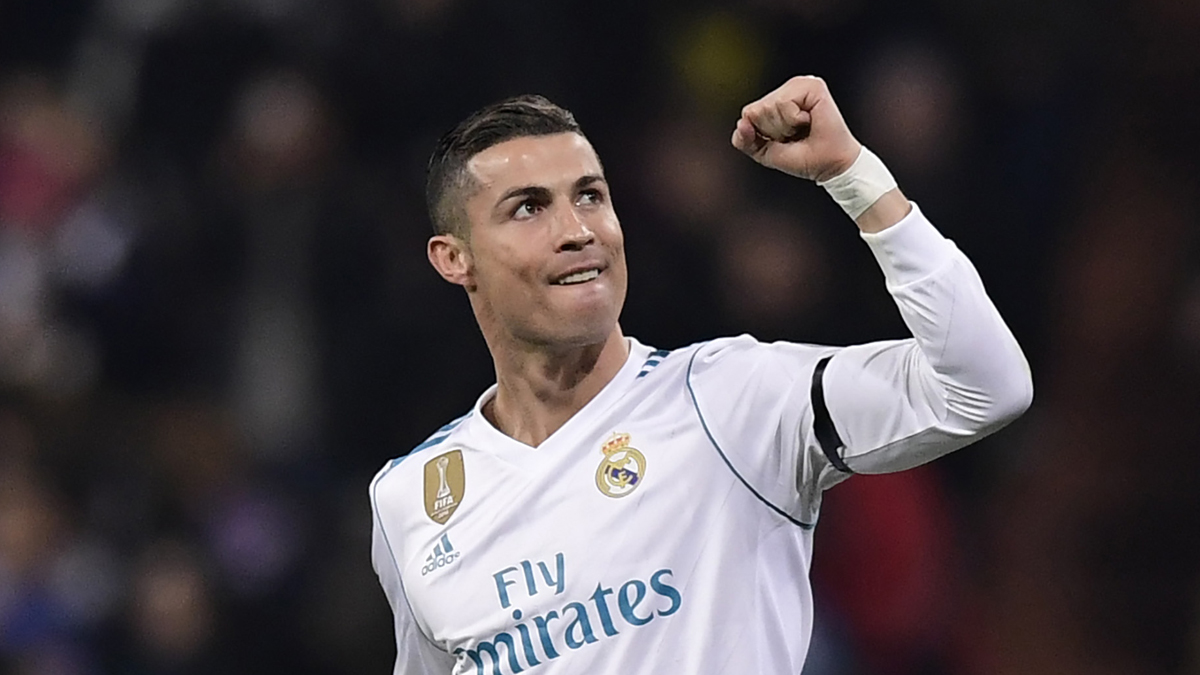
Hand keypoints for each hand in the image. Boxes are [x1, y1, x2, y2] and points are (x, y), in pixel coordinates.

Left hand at [731, 76, 860, 182]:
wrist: (828, 165)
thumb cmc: (802, 157)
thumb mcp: (764, 152)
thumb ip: (744, 140)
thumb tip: (741, 123)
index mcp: (776, 99)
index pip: (748, 113)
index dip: (762, 134)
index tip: (784, 140)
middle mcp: (787, 89)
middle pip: (756, 110)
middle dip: (773, 131)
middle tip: (795, 136)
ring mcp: (800, 85)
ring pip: (769, 106)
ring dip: (785, 127)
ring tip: (802, 129)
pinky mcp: (812, 85)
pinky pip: (784, 103)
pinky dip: (794, 120)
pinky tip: (808, 121)